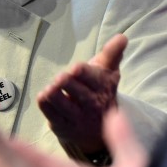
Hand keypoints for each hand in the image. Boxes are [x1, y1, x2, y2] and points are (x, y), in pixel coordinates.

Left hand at [37, 33, 127, 151]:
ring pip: (57, 100)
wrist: (100, 129)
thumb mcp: (108, 72)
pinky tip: (46, 96)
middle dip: (63, 80)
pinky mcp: (63, 127)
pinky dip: (44, 101)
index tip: (75, 68)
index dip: (80, 71)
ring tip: (52, 87)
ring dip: (51, 91)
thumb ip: (112, 54)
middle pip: (72, 87)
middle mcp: (93, 105)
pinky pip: (48, 111)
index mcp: (104, 87)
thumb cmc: (99, 91)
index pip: (90, 76)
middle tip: (60, 78)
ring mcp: (78, 118)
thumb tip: (122, 37)